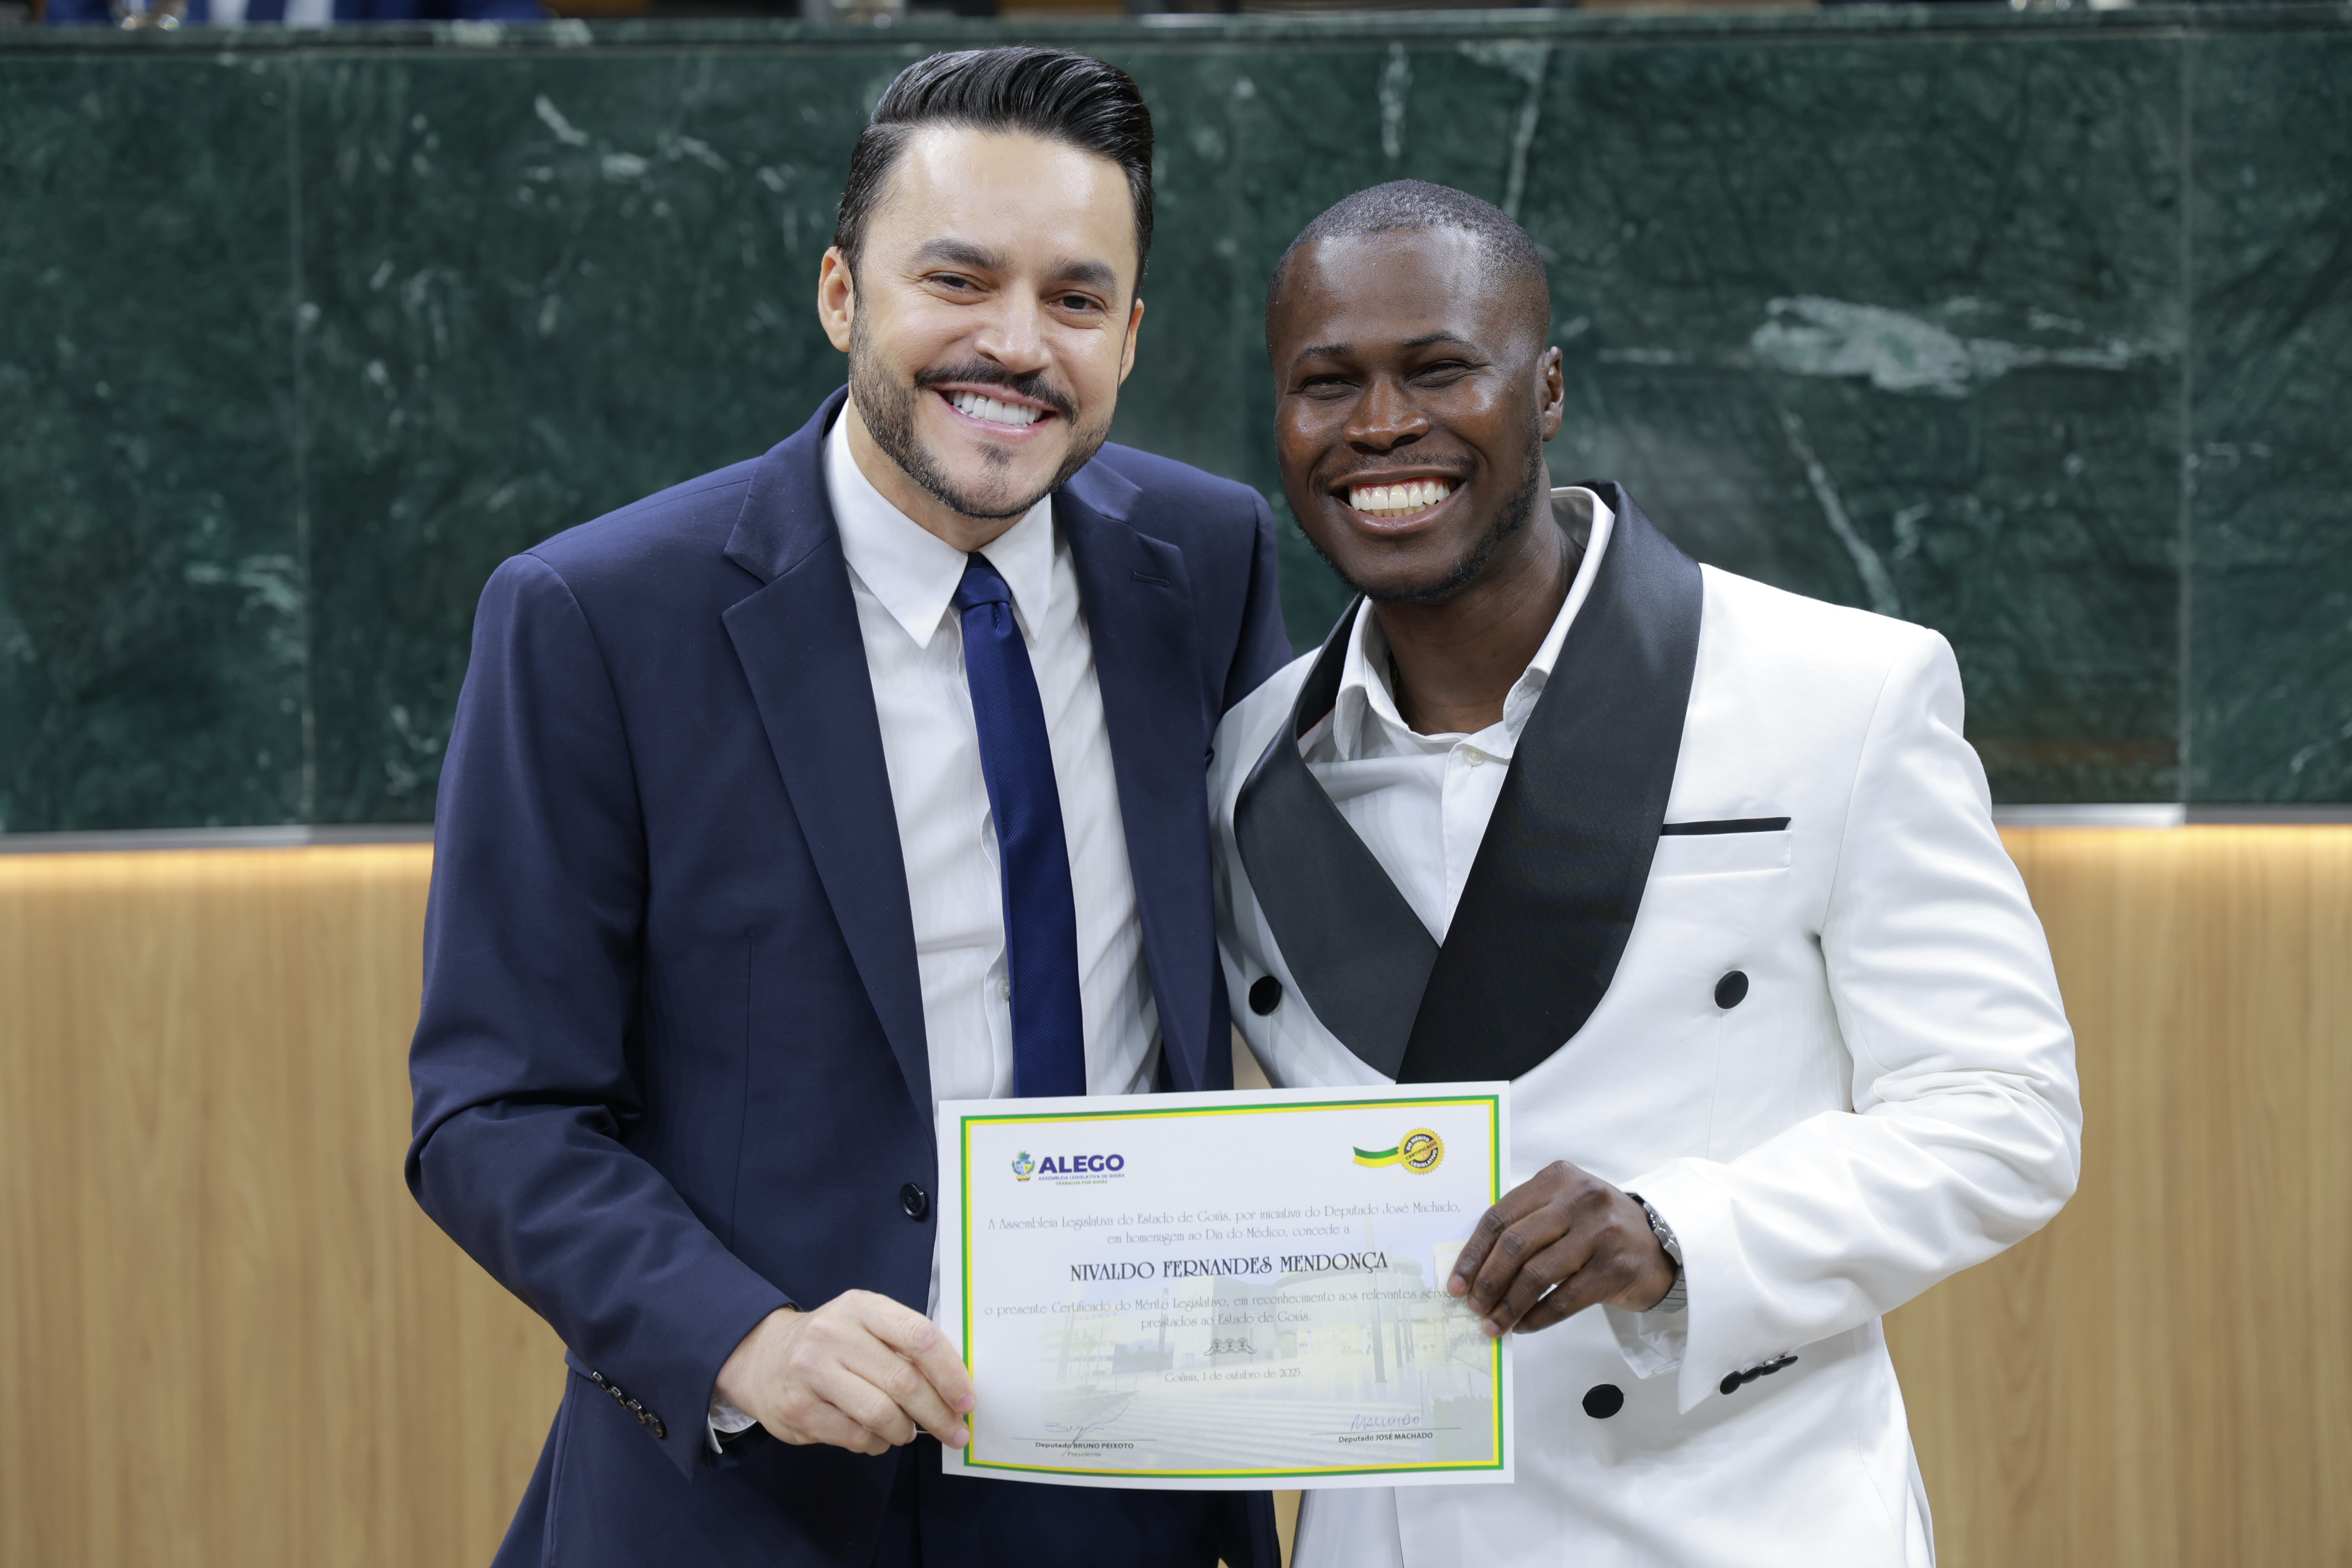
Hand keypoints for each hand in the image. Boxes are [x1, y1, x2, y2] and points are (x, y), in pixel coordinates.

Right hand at [714, 1291, 974, 1454]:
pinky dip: (877, 1443)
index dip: (950, 1372)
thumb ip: (906, 1345)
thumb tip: (956, 1385)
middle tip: (955, 1431)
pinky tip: (878, 1437)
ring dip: (905, 1431)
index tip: (966, 1400)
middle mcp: (834, 1334)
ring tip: (908, 1433)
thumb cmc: (832, 1343)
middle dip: (937, 1413)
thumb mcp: (866, 1324)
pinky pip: (854, 1436)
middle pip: (903, 1381)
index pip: (919, 1336)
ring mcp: (812, 1371)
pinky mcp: (798, 1408)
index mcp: (861, 1307)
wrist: (762, 1357)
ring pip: (880, 1413)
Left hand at [1447, 1160, 1675, 1336]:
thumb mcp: (1564, 1207)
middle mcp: (1579, 1199)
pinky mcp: (1614, 1267)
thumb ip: (1526, 1223)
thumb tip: (1475, 1267)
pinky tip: (1524, 1325)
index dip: (1473, 1252)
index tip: (1457, 1282)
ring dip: (1509, 1305)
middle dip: (1488, 1281)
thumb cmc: (1599, 1227)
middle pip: (1515, 1245)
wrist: (1661, 1244)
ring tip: (1494, 1323)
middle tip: (1474, 1306)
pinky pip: (1563, 1299)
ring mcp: (1600, 1232)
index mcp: (1557, 1178)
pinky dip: (1538, 1317)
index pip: (1500, 1215)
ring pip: (1537, 1275)